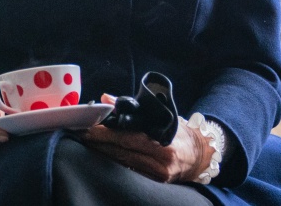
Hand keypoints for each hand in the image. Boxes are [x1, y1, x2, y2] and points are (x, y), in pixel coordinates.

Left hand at [77, 95, 211, 183]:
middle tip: (81, 134)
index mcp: (163, 144)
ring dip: (102, 152)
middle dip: (99, 143)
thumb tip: (106, 98)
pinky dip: (114, 161)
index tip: (89, 127)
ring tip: (86, 142)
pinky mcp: (155, 182)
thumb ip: (134, 109)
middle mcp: (161, 162)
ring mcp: (158, 175)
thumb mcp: (160, 116)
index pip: (128, 138)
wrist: (199, 154)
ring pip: (123, 163)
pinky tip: (101, 154)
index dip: (106, 133)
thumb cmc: (178, 132)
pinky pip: (130, 171)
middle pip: (121, 152)